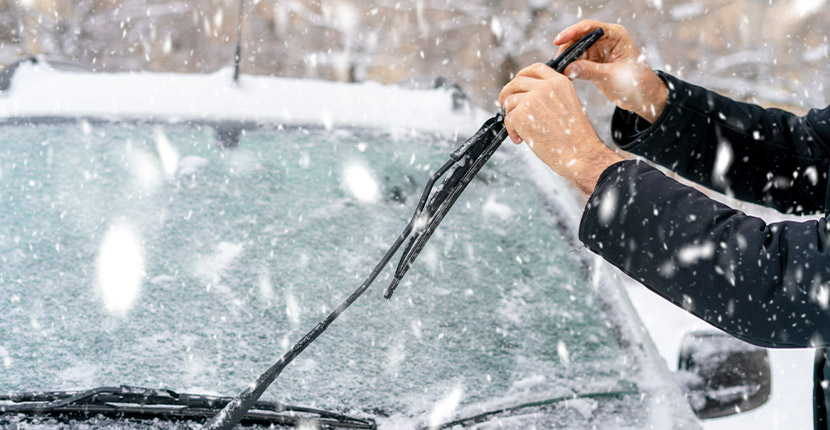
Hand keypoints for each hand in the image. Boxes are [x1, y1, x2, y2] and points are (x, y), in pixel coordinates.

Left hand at [498, 63, 623, 195]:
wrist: (580, 154)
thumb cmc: (576, 137)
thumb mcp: (568, 105)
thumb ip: (550, 95)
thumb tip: (526, 96)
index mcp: (560, 82)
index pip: (536, 68)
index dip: (522, 75)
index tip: (516, 85)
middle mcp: (546, 87)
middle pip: (517, 82)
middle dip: (507, 93)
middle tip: (503, 104)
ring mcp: (532, 99)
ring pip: (510, 102)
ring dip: (511, 117)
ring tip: (522, 132)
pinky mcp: (521, 114)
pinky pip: (508, 119)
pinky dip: (511, 131)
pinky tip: (522, 140)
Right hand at [555, 20, 666, 123]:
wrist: (643, 97)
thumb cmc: (637, 82)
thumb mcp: (612, 76)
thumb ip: (590, 71)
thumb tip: (568, 69)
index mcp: (615, 35)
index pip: (590, 28)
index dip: (572, 32)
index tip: (559, 40)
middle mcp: (605, 40)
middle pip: (579, 39)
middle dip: (566, 50)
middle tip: (557, 63)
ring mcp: (598, 52)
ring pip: (575, 52)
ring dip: (566, 61)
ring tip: (559, 72)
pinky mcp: (593, 64)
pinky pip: (577, 63)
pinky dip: (569, 69)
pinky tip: (564, 76)